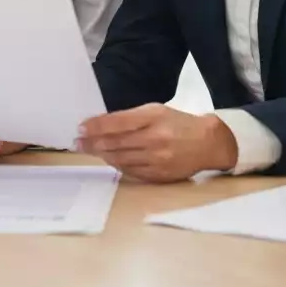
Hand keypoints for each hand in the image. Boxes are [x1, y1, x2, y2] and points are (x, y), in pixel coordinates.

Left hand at [77, 105, 236, 182]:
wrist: (208, 143)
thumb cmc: (178, 123)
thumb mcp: (156, 111)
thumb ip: (131, 118)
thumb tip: (103, 125)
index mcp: (154, 117)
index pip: (118, 122)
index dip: (97, 126)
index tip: (81, 127)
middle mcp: (155, 138)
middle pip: (117, 142)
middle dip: (93, 143)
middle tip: (77, 142)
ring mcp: (157, 159)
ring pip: (121, 159)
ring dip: (102, 155)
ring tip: (88, 151)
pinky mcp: (160, 176)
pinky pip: (132, 172)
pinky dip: (118, 166)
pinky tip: (109, 160)